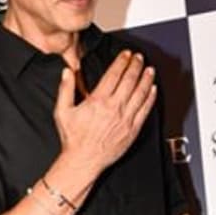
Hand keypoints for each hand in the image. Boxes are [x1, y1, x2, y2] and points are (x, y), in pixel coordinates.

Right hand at [54, 50, 156, 175]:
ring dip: (146, 79)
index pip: (113, 75)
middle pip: (129, 81)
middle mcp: (114, 108)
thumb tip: (67, 72)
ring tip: (149, 69)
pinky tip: (153, 89)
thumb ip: (65, 89)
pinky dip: (150, 98)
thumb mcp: (62, 111)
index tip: (126, 54)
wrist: (84, 160)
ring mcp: (126, 118)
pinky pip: (145, 110)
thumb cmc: (74, 138)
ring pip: (140, 93)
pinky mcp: (133, 129)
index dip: (121, 62)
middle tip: (139, 57)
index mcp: (98, 101)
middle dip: (135, 66)